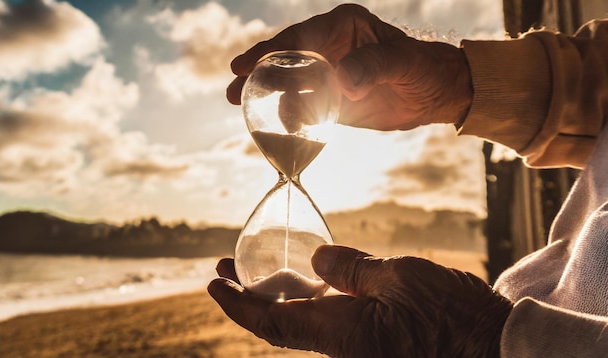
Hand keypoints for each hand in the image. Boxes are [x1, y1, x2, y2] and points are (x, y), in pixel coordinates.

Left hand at [208, 245, 511, 357]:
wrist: (493, 350)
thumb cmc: (450, 315)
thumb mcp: (398, 276)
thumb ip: (351, 268)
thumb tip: (317, 261)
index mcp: (340, 334)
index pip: (271, 322)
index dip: (236, 304)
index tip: (212, 283)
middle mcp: (341, 347)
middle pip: (280, 322)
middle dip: (249, 294)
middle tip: (227, 266)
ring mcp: (358, 347)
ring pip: (304, 322)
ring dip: (278, 294)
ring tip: (262, 266)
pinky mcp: (375, 342)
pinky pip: (330, 323)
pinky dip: (311, 300)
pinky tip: (311, 278)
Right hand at [226, 4, 471, 130]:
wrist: (434, 94)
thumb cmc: (422, 67)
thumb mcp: (402, 62)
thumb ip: (373, 66)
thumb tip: (343, 81)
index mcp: (342, 27)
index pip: (299, 37)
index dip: (269, 51)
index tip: (244, 65)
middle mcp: (329, 48)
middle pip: (284, 60)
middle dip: (257, 74)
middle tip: (231, 92)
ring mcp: (327, 74)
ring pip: (289, 85)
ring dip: (269, 98)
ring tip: (246, 110)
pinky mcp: (331, 100)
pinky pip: (304, 107)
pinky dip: (292, 117)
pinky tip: (285, 127)